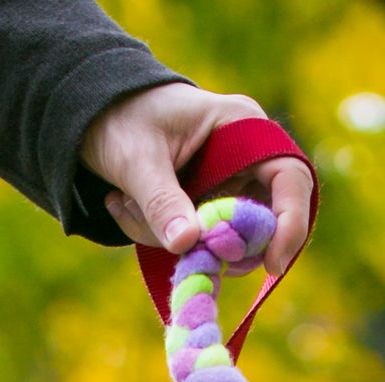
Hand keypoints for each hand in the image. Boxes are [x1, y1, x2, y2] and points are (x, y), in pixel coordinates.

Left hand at [80, 84, 311, 276]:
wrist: (94, 115)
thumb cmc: (120, 117)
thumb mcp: (136, 158)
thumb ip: (161, 201)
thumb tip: (187, 243)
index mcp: (242, 127)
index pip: (290, 178)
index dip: (290, 224)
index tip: (272, 264)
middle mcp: (246, 157)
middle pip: (266, 221)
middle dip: (224, 245)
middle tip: (188, 254)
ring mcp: (229, 185)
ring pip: (227, 240)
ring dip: (177, 242)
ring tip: (128, 206)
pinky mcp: (209, 208)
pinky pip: (201, 244)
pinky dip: (165, 241)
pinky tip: (128, 210)